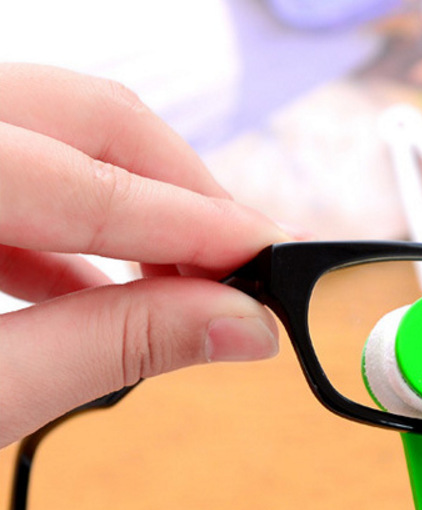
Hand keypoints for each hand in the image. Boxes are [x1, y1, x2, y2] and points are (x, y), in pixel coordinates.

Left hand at [0, 63, 288, 447]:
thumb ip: (114, 349)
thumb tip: (238, 327)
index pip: (87, 183)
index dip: (193, 222)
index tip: (266, 257)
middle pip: (86, 116)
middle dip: (177, 188)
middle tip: (237, 260)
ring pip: (57, 132)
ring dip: (133, 205)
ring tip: (185, 280)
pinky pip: (17, 171)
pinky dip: (73, 228)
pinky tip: (107, 284)